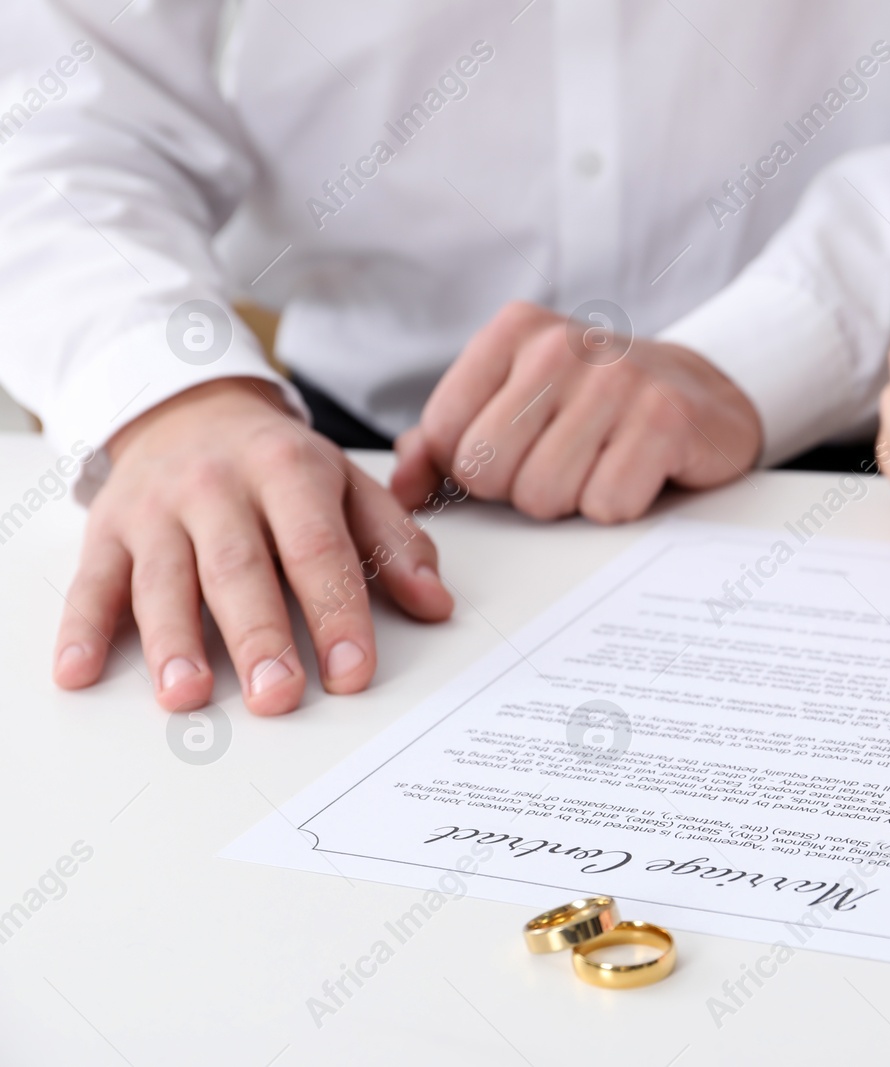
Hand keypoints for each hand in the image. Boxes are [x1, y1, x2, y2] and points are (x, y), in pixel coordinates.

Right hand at [53, 379, 453, 714]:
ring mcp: (156, 510)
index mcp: (289, 471)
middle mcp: (218, 488)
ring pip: (164, 580)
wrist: (191, 409)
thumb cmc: (279, 464)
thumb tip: (436, 603)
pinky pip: (92, 582)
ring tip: (188, 695)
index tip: (352, 672)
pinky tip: (80, 670)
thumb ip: (394, 542)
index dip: (337, 612)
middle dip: (259, 636)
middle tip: (277, 696)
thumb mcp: (348, 484)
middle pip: (239, 569)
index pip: (317, 548)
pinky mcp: (106, 530)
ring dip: (173, 642)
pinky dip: (81, 629)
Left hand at [392, 301, 761, 523]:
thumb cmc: (597, 406)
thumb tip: (402, 487)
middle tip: (564, 461)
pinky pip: (606, 505)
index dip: (476, 468)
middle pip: (488, 471)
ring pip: (544, 496)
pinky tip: (637, 471)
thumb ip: (448, 440)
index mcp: (514, 331)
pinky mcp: (664, 419)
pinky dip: (620, 506)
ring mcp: (617, 379)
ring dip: (571, 501)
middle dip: (521, 488)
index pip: (448, 435)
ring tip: (601, 463)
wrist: (703, 393)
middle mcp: (561, 345)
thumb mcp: (516, 403)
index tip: (519, 450)